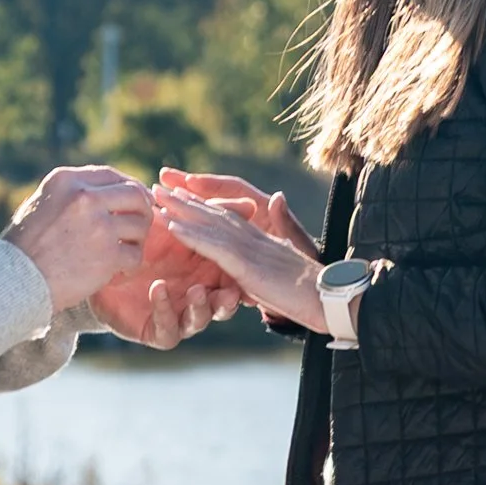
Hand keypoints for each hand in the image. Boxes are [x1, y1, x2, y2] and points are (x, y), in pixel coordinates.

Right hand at [4, 165, 153, 312]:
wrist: (15, 281)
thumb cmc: (23, 248)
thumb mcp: (39, 205)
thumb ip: (70, 195)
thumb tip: (105, 192)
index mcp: (66, 181)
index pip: (110, 175)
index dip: (128, 186)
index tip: (135, 200)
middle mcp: (85, 197)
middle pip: (134, 194)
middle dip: (143, 209)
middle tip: (140, 225)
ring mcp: (99, 225)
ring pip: (139, 224)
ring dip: (137, 240)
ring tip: (125, 251)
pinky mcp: (108, 254)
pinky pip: (135, 255)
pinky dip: (130, 265)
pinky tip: (120, 272)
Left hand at [90, 214, 242, 347]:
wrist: (103, 262)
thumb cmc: (147, 241)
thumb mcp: (178, 224)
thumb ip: (208, 216)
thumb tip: (251, 205)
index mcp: (210, 275)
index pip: (234, 279)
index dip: (243, 276)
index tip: (249, 269)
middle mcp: (199, 299)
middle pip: (223, 305)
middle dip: (229, 300)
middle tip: (231, 292)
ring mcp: (179, 316)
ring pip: (199, 319)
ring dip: (201, 306)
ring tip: (196, 290)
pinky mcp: (157, 331)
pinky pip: (167, 327)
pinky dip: (164, 307)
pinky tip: (158, 288)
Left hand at [152, 185, 325, 331]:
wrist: (329, 299)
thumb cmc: (312, 290)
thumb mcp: (287, 268)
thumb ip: (278, 245)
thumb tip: (276, 214)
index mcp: (260, 240)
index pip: (225, 216)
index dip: (200, 205)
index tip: (178, 194)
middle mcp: (253, 237)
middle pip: (212, 212)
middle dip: (183, 199)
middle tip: (156, 185)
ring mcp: (249, 249)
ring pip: (208, 223)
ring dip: (179, 209)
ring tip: (155, 196)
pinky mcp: (246, 265)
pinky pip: (213, 246)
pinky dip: (191, 235)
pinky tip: (171, 227)